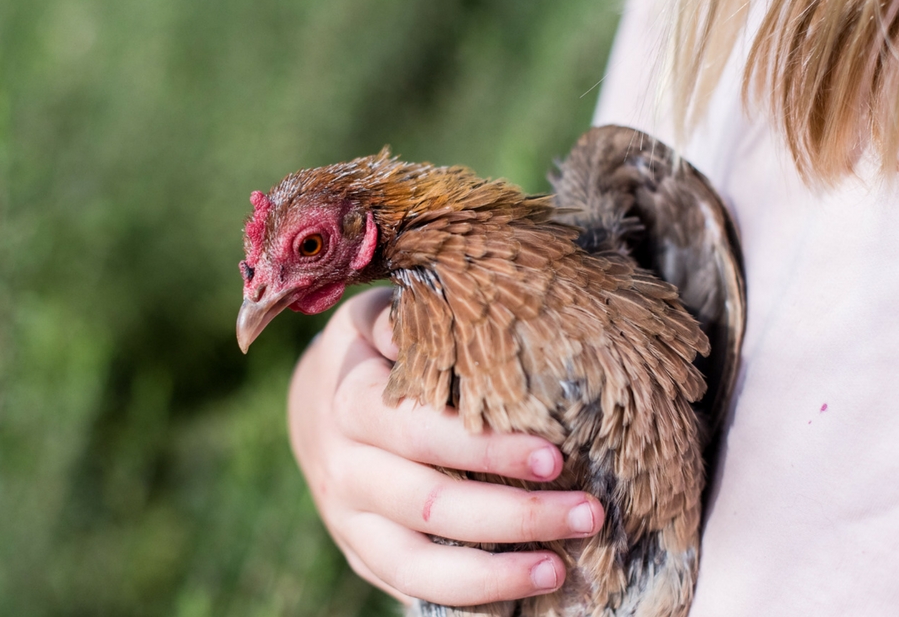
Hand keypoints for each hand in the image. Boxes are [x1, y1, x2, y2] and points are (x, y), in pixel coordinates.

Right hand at [288, 288, 603, 605]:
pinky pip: (408, 587)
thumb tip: (447, 310)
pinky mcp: (361, 554)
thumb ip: (406, 319)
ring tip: (559, 568)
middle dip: (513, 514)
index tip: (554, 455)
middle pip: (428, 505)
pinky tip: (519, 591)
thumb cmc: (369, 355)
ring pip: (415, 564)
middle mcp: (344, 470)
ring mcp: (347, 520)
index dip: (485, 450)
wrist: (312, 407)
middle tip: (586, 512)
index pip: (420, 433)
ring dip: (492, 574)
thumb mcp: (372, 321)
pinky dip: (464, 598)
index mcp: (349, 404)